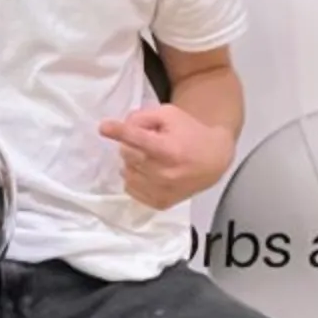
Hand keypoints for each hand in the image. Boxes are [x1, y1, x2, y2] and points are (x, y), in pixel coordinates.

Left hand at [99, 105, 236, 209]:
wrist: (213, 161)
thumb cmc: (190, 133)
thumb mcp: (170, 115)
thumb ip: (144, 117)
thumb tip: (123, 127)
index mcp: (169, 149)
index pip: (138, 139)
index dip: (119, 132)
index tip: (103, 127)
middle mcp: (164, 173)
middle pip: (126, 154)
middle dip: (130, 145)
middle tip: (145, 143)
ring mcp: (161, 191)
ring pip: (126, 172)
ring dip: (132, 163)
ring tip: (150, 158)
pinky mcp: (159, 203)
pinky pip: (131, 189)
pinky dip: (135, 178)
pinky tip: (149, 172)